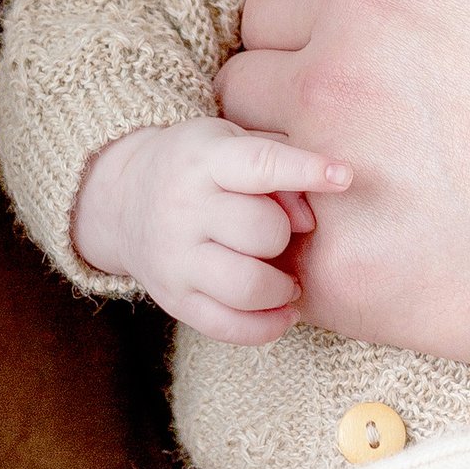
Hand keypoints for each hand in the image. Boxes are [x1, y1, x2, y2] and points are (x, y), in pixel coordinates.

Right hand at [68, 118, 350, 343]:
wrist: (125, 198)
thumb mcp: (232, 142)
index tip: (345, 176)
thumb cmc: (199, 164)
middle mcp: (184, 209)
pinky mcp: (174, 300)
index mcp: (203, 159)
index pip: (260, 165)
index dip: (306, 170)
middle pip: (261, 230)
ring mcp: (175, 260)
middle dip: (285, 233)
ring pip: (248, 286)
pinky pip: (228, 326)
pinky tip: (283, 310)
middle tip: (286, 232)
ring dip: (282, 287)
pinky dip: (266, 326)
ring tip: (289, 279)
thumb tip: (309, 217)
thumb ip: (278, 162)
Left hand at [216, 0, 469, 369]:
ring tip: (373, 197)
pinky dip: (313, 265)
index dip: (311, 33)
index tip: (364, 62)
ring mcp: (342, 188)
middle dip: (291, 104)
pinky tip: (385, 260)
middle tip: (370, 130)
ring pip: (254, 182)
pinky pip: (282, 273)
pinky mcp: (364, 288)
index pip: (268, 10)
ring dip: (294, 184)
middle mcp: (337, 83)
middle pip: (248, 93)